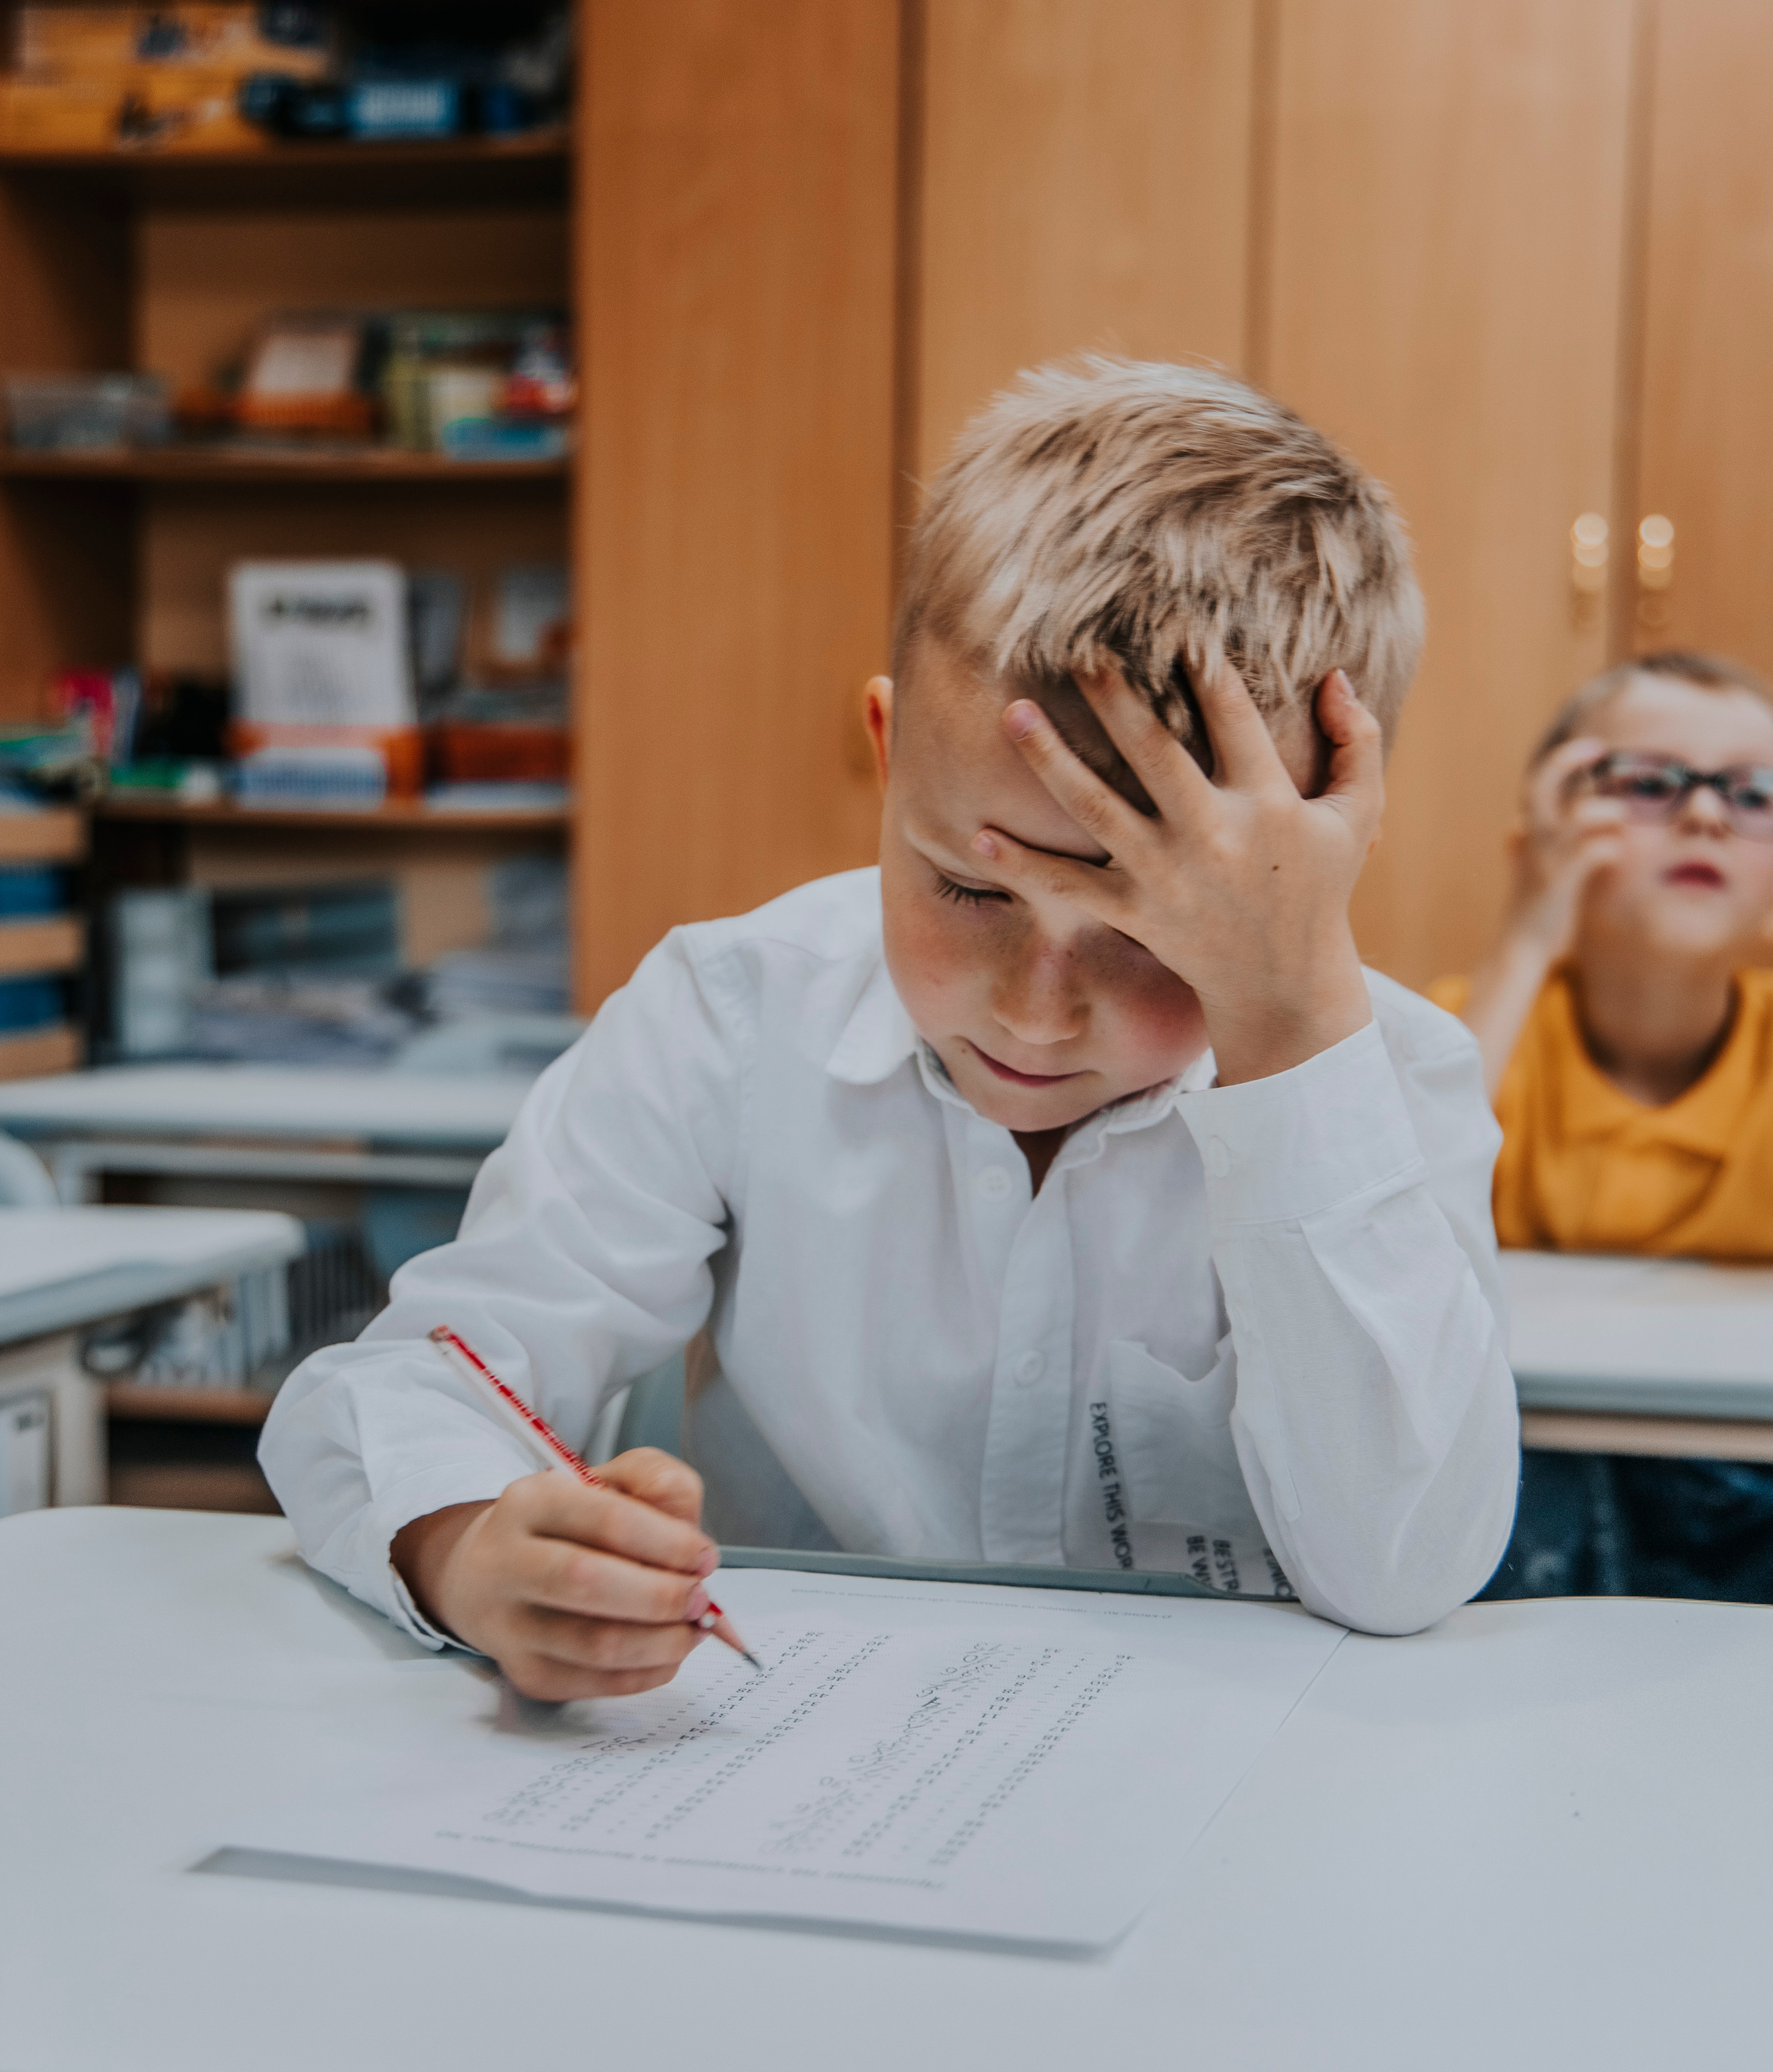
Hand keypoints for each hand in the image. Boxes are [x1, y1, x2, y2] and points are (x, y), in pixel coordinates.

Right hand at [390, 1448, 717, 1700]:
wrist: (494, 1572)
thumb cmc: (571, 1525)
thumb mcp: (615, 1480)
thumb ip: (662, 1486)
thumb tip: (694, 1545)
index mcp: (532, 1501)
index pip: (608, 1520)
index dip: (669, 1543)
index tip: (704, 1557)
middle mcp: (507, 1561)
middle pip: (588, 1582)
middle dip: (662, 1596)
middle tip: (699, 1598)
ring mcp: (509, 1625)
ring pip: (595, 1645)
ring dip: (663, 1642)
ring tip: (691, 1629)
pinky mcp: (526, 1673)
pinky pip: (597, 1684)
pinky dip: (648, 1673)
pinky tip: (667, 1652)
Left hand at [976, 661, 1379, 1083]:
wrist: (1285, 987)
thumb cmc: (1320, 887)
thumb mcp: (1357, 816)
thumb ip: (1357, 742)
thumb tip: (1334, 674)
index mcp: (1267, 800)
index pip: (1230, 715)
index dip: (1199, 664)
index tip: (1167, 621)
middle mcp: (1212, 834)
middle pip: (1152, 750)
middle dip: (1112, 697)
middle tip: (1073, 647)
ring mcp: (1167, 875)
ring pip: (1097, 808)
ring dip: (1050, 760)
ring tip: (1012, 714)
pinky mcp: (1134, 912)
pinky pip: (1071, 886)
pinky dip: (1024, 866)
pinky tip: (979, 838)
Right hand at [1500, 735, 1624, 962]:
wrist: (1519, 949)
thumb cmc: (1531, 908)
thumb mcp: (1523, 870)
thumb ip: (1526, 845)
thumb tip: (1514, 826)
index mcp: (1525, 834)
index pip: (1536, 784)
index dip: (1562, 761)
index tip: (1592, 748)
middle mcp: (1531, 841)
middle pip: (1541, 785)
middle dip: (1568, 761)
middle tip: (1597, 748)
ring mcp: (1544, 860)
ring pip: (1576, 817)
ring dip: (1605, 811)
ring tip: (1619, 818)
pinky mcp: (1559, 884)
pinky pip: (1592, 853)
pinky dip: (1610, 848)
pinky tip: (1614, 856)